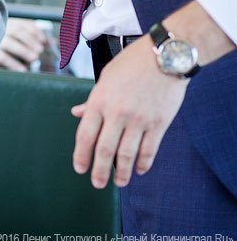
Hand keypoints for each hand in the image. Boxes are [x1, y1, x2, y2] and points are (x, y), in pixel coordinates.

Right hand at [0, 18, 46, 71]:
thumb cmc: (2, 44)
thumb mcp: (15, 38)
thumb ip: (33, 38)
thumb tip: (53, 42)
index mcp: (6, 23)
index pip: (22, 24)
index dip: (35, 31)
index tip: (44, 40)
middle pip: (16, 31)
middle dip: (30, 40)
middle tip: (39, 50)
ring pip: (9, 43)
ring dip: (23, 50)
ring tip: (34, 58)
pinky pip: (1, 57)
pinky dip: (13, 63)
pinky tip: (22, 69)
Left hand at [71, 35, 186, 188]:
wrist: (164, 56)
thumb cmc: (131, 63)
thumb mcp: (105, 77)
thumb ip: (92, 100)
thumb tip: (77, 113)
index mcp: (99, 101)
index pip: (85, 135)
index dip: (81, 155)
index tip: (79, 168)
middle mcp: (117, 113)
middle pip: (105, 149)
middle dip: (99, 170)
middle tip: (97, 183)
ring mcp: (139, 119)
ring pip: (127, 154)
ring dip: (122, 172)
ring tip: (119, 182)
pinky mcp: (159, 123)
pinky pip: (149, 149)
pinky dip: (143, 162)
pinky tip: (139, 170)